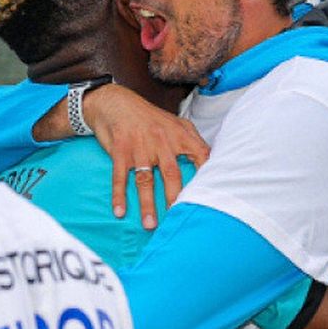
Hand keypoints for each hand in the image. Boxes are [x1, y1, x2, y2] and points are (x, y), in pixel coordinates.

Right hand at [84, 83, 209, 228]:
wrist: (117, 103)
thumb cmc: (150, 118)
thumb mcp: (175, 122)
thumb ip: (193, 140)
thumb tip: (211, 160)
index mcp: (179, 134)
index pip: (200, 154)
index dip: (207, 173)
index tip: (210, 194)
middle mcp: (161, 140)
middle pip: (171, 174)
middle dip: (175, 198)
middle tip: (178, 219)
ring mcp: (140, 146)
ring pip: (145, 180)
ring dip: (147, 204)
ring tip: (150, 225)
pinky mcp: (120, 151)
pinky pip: (120, 176)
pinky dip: (119, 195)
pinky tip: (119, 211)